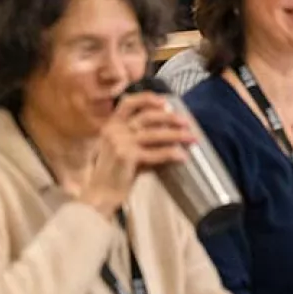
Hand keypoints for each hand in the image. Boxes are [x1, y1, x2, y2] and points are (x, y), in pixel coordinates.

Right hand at [81, 93, 194, 218]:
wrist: (100, 193)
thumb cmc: (117, 172)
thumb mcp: (125, 148)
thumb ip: (142, 136)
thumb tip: (172, 128)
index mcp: (111, 124)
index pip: (128, 103)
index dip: (148, 99)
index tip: (166, 103)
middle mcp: (113, 130)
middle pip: (147, 117)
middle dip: (170, 118)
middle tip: (187, 123)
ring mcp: (119, 142)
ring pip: (154, 134)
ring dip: (177, 135)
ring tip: (192, 138)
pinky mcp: (126, 157)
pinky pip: (155, 153)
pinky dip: (171, 153)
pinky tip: (182, 156)